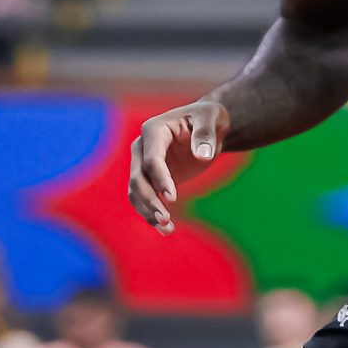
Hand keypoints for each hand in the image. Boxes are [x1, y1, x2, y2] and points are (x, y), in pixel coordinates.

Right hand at [128, 97, 228, 235]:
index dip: (160, 179)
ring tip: (167, 228)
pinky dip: (151, 214)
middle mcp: (142, 147)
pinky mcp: (150, 178)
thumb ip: (205, 134)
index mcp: (154, 130)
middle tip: (166, 220)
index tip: (173, 198)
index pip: (152, 159)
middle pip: (138, 178)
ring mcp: (142, 164)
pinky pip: (144, 198)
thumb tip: (203, 155)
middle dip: (150, 201)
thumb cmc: (208, 117)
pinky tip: (165, 229)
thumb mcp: (211, 118)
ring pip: (136, 192)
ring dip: (148, 212)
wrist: (205, 125)